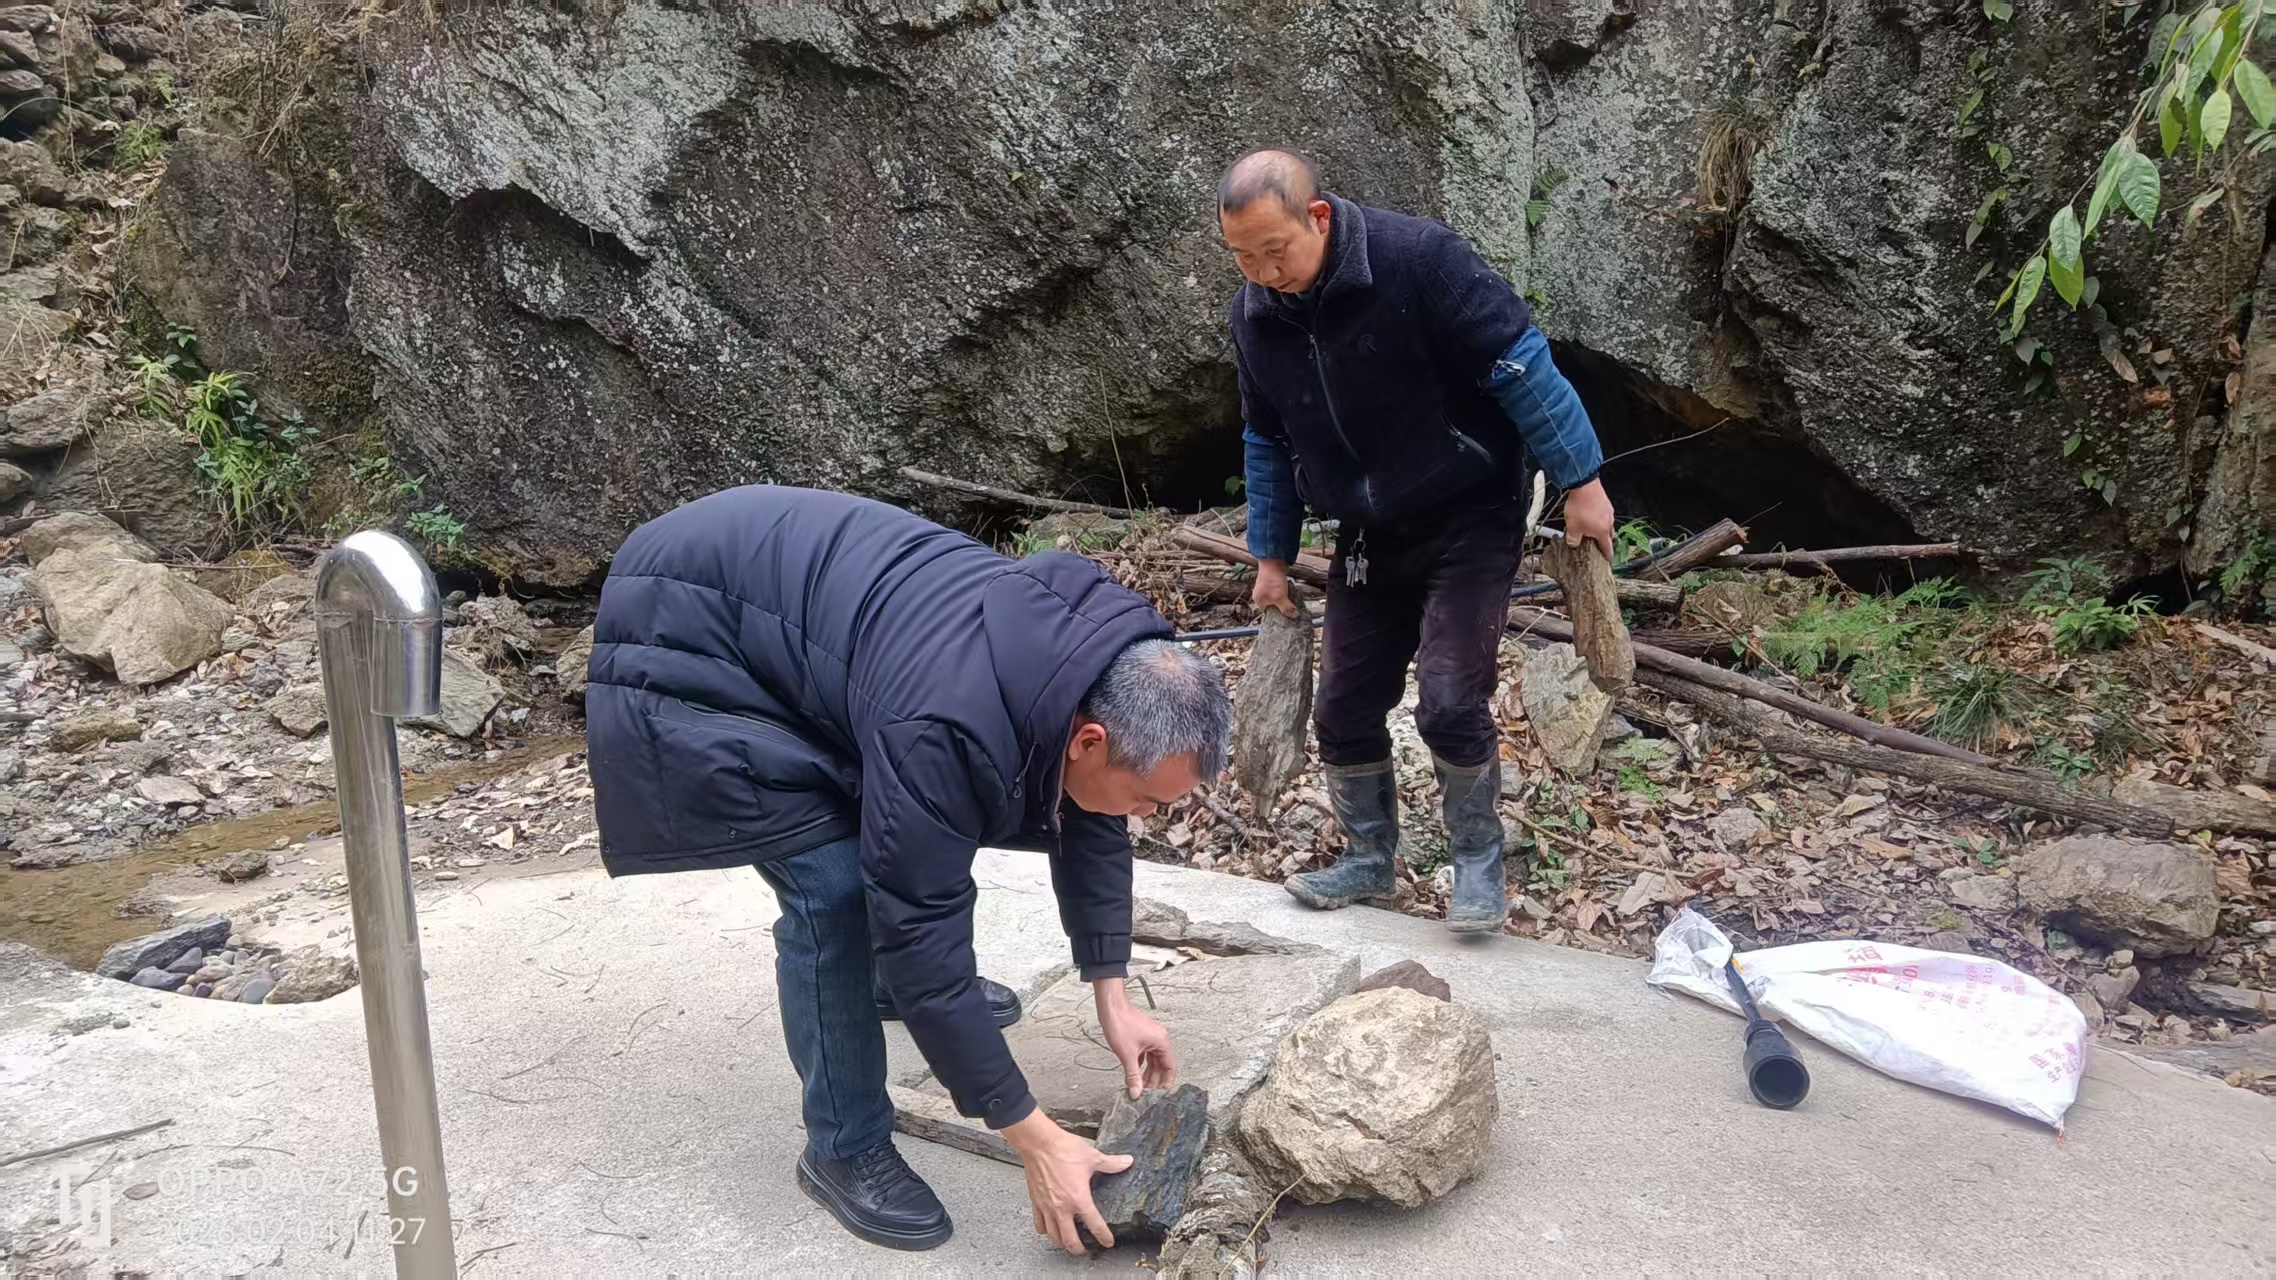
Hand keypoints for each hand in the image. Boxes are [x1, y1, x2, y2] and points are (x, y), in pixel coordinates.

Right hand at [1002, 1110, 1132, 1253]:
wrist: (1039, 1143)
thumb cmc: (1063, 1149)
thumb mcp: (1092, 1157)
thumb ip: (1111, 1163)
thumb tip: (1127, 1162)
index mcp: (1079, 1199)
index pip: (1095, 1225)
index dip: (1104, 1237)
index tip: (1107, 1242)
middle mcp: (1062, 1208)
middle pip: (1070, 1240)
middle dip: (1078, 1249)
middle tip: (1084, 1249)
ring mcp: (1047, 1207)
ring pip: (1054, 1236)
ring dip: (1062, 1242)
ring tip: (1068, 1242)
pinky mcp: (1036, 1202)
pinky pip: (1039, 1223)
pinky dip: (1045, 1230)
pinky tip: (1049, 1228)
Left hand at [1095, 978, 1176, 1096]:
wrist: (1110, 1007)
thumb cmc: (1121, 1023)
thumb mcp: (1127, 1055)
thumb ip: (1132, 1076)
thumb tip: (1136, 1092)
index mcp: (1161, 1042)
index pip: (1170, 1067)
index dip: (1166, 1082)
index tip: (1160, 1093)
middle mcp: (1159, 1039)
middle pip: (1161, 1065)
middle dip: (1154, 1080)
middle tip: (1147, 1093)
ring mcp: (1150, 1038)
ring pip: (1152, 1061)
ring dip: (1146, 1073)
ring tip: (1140, 1086)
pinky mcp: (1141, 1037)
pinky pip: (1145, 1055)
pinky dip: (1140, 1065)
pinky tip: (1134, 1073)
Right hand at [1252, 559, 1300, 618]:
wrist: (1274, 561)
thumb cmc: (1272, 580)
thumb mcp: (1280, 598)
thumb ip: (1286, 608)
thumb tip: (1293, 616)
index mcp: (1259, 600)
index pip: (1268, 612)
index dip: (1278, 614)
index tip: (1287, 615)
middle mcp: (1261, 594)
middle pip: (1273, 604)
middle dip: (1282, 605)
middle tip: (1291, 607)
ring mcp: (1267, 586)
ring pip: (1277, 597)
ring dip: (1284, 598)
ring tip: (1292, 599)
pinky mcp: (1273, 580)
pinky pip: (1280, 589)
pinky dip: (1285, 590)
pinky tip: (1290, 590)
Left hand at [1563, 479, 1616, 560]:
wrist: (1584, 485)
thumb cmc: (1580, 507)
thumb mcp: (1572, 528)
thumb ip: (1573, 539)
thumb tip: (1573, 543)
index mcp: (1603, 532)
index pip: (1607, 547)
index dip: (1607, 555)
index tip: (1609, 559)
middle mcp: (1609, 522)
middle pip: (1609, 535)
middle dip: (1604, 540)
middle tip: (1598, 543)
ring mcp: (1608, 510)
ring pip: (1606, 523)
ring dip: (1600, 527)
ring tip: (1591, 527)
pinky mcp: (1604, 501)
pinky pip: (1603, 513)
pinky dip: (1598, 516)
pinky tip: (1590, 514)